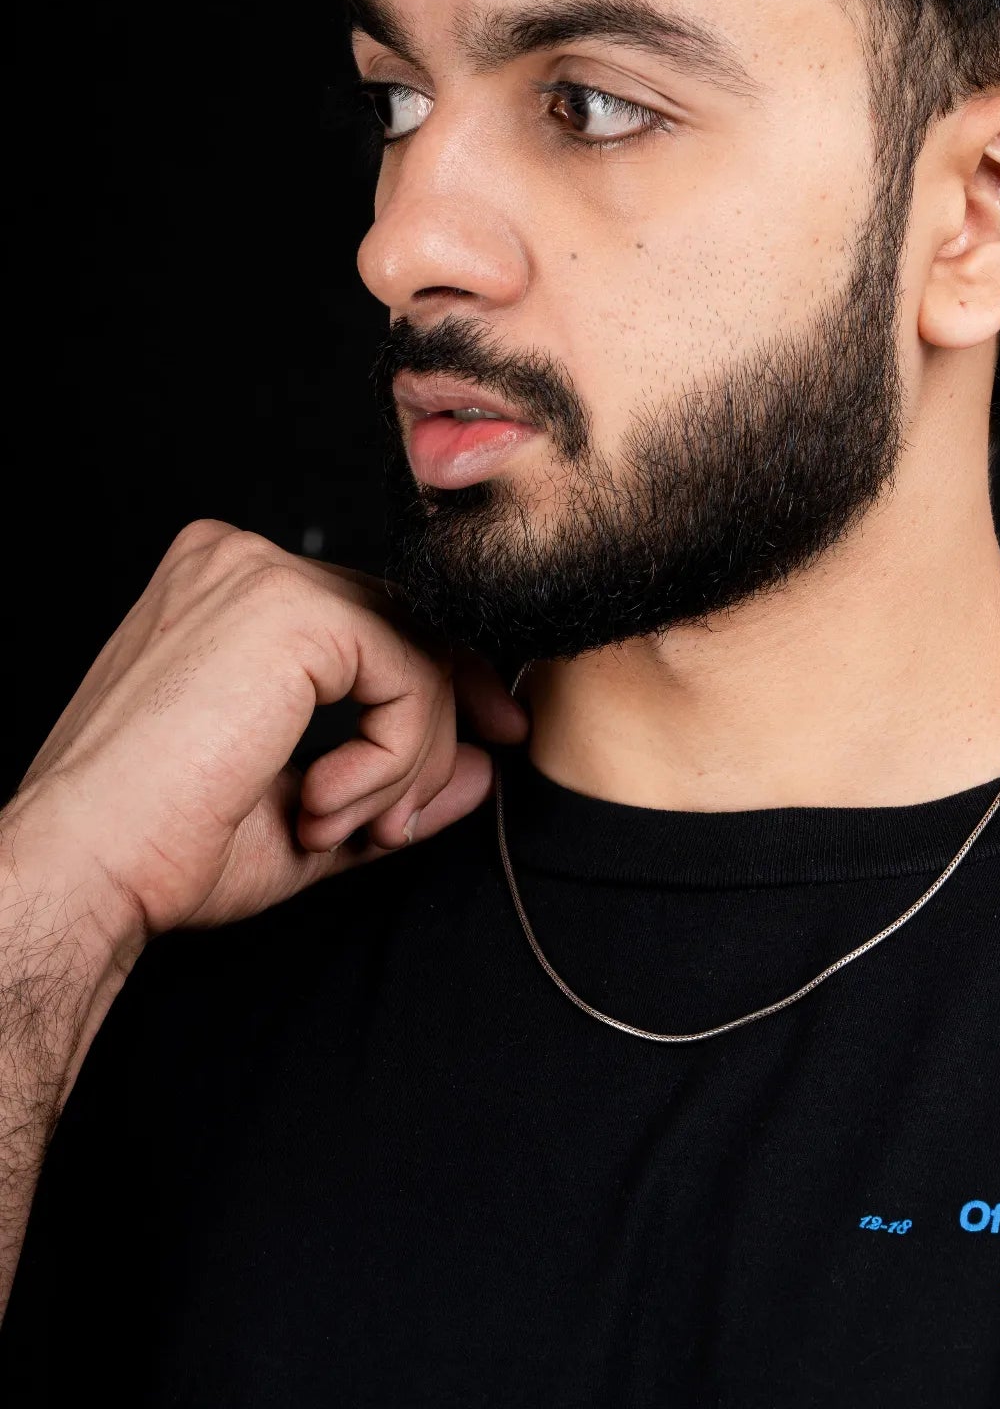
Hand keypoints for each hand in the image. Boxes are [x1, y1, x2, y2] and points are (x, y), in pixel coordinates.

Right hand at [4, 519, 529, 947]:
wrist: (83, 868)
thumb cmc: (160, 846)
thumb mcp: (306, 808)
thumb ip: (396, 779)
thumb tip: (485, 769)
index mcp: (227, 590)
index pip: (371, 617)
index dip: (434, 688)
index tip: (473, 754)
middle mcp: (242, 562)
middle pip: (405, 625)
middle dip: (437, 728)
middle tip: (401, 820)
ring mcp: (263, 574)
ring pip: (416, 653)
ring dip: (404, 762)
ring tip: (332, 823)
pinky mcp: (290, 611)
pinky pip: (409, 677)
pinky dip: (393, 758)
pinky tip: (319, 804)